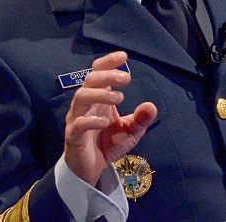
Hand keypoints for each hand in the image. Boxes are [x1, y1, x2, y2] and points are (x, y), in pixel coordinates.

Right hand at [63, 51, 157, 185]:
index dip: (108, 62)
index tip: (123, 56)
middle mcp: (85, 104)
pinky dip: (92, 120)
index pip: (98, 72)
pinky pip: (78, 124)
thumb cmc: (108, 144)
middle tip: (126, 78)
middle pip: (90, 80)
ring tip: (119, 98)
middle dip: (108, 75)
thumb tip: (151, 105)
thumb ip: (140, 119)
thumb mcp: (130, 131)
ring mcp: (77, 119)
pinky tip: (106, 121)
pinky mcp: (73, 136)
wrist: (91, 170)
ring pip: (81, 97)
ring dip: (101, 93)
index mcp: (98, 98)